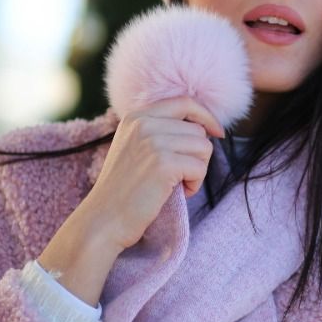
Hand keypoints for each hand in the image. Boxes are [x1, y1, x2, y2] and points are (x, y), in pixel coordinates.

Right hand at [85, 97, 225, 251]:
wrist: (104, 218)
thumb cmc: (124, 190)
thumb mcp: (135, 148)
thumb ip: (159, 131)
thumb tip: (202, 127)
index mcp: (136, 116)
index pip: (184, 102)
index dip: (206, 116)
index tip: (217, 133)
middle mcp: (144, 123)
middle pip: (198, 130)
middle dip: (197, 155)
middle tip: (179, 176)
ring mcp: (153, 142)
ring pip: (204, 147)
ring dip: (197, 170)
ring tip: (177, 184)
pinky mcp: (163, 164)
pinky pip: (200, 168)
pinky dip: (195, 184)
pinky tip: (178, 192)